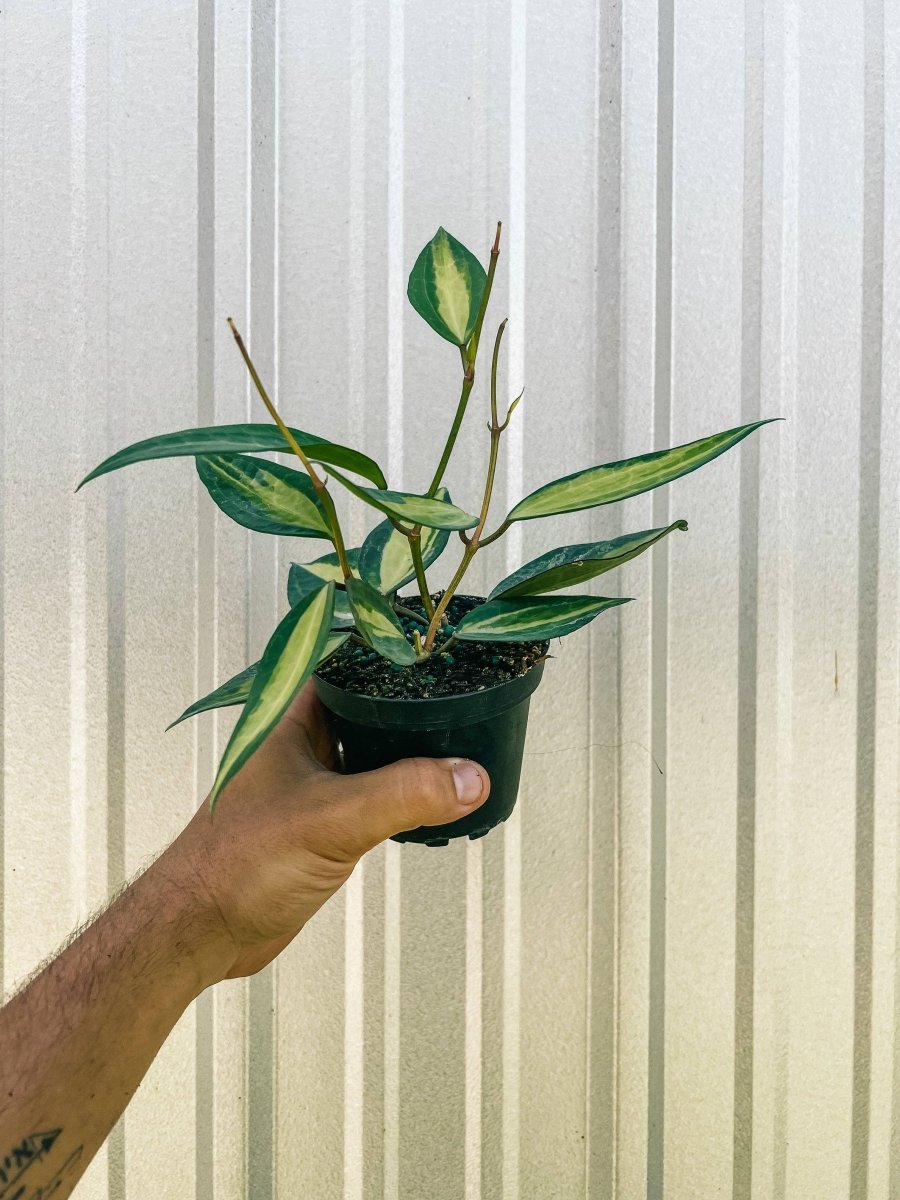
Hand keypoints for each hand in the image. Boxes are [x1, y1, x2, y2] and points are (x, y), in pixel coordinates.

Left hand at [163, 681, 489, 980]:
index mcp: (290, 719)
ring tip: (456, 742)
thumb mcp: (332, 818)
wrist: (202, 931)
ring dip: (406, 752)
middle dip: (410, 706)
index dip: (389, 653)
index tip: (436, 647)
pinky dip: (399, 793)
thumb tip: (468, 777)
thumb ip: (403, 793)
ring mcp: (310, 785)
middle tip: (462, 696)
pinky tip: (426, 798)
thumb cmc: (236, 863)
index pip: (346, 666)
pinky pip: (369, 795)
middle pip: (365, 708)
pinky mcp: (319, 825)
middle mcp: (300, 745)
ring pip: (369, 753)